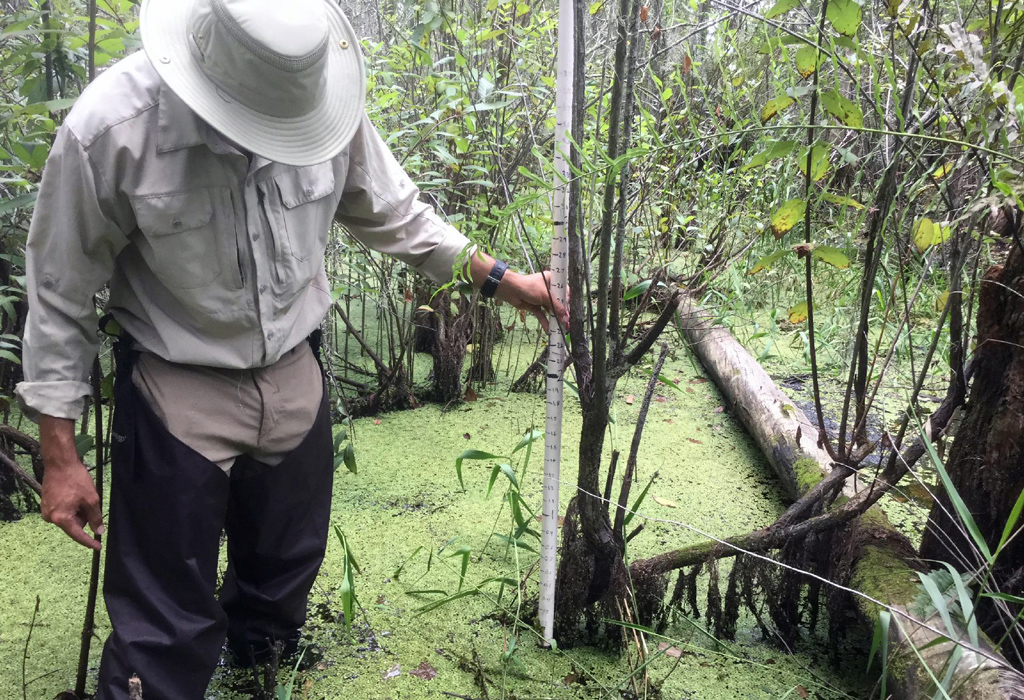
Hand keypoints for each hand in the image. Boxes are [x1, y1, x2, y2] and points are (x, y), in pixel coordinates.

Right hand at [39, 416, 103, 549]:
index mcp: (61, 518)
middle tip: (89, 502)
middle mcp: (50, 518)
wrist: (59, 463)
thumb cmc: (76, 480)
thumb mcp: (91, 499)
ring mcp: (46, 511)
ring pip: (69, 518)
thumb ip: (95, 517)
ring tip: (80, 495)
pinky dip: (71, 507)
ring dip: (78, 512)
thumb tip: (98, 531)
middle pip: (73, 525)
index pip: (78, 535)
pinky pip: (63, 512)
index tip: (98, 547)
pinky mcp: (45, 504)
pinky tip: (74, 495)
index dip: (89, 541)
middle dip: (84, 518)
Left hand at [495, 270, 569, 331]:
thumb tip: (565, 318)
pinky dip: (545, 321)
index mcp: (552, 280)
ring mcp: (541, 298)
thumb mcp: (545, 295)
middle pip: (558, 302)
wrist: (510, 290)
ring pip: (550, 310)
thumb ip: (556, 307)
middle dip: (562, 313)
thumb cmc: (529, 287)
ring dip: (554, 318)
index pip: (564, 291)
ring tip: (561, 328)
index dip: (567, 300)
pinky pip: (542, 315)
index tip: (568, 310)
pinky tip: (549, 330)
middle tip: (566, 322)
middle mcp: (548, 289)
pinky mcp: (535, 306)